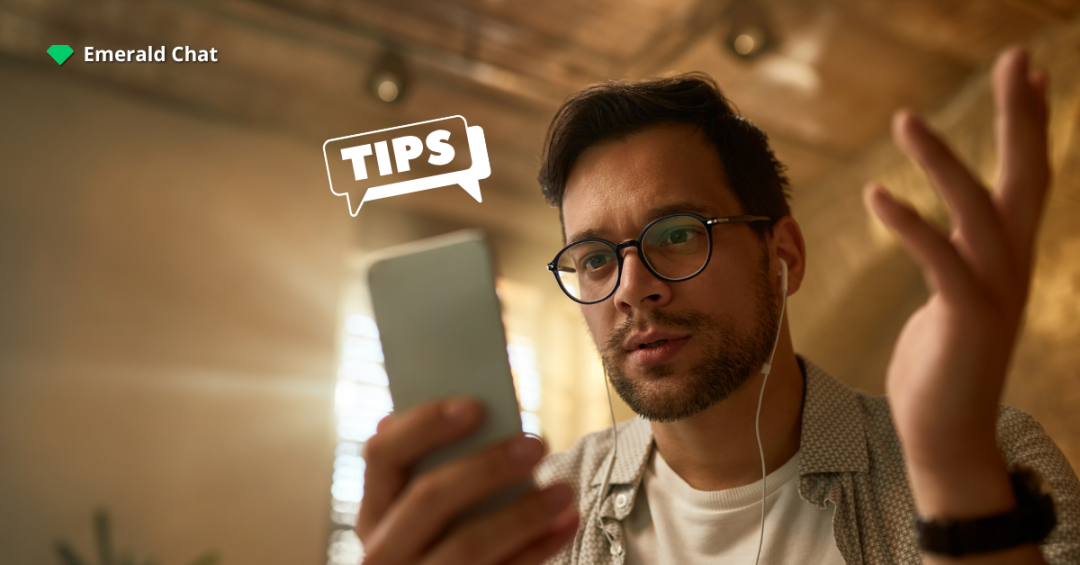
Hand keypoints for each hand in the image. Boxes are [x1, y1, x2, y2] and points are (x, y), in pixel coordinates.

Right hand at [358, 397, 578, 564]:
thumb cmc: (444, 531)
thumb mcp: (425, 505)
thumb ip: (442, 463)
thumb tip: (483, 410)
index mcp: (374, 508)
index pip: (382, 454)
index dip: (425, 424)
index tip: (475, 405)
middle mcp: (384, 548)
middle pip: (427, 498)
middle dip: (485, 467)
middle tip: (536, 445)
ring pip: (467, 545)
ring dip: (522, 513)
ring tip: (562, 490)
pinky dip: (537, 547)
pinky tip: (565, 523)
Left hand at [865, 46, 1048, 520]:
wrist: (947, 434)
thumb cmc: (941, 367)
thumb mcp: (952, 300)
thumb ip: (951, 263)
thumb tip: (940, 242)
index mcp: (1006, 258)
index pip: (1025, 178)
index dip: (1028, 125)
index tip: (1029, 74)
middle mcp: (1012, 266)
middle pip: (1026, 176)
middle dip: (1022, 116)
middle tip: (1018, 57)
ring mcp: (995, 291)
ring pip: (977, 209)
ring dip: (942, 160)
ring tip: (905, 118)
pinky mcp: (966, 317)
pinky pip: (938, 259)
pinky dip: (909, 223)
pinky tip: (877, 194)